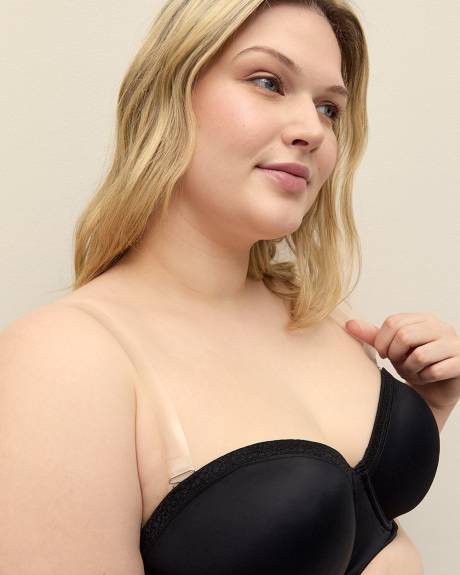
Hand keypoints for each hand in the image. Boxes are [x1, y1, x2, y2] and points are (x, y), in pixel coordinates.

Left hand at [344, 312, 459, 411]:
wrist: (433, 391)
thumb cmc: (413, 365)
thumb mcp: (391, 348)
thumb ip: (373, 336)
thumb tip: (349, 324)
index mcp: (424, 319)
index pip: (393, 322)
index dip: (382, 341)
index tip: (384, 354)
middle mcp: (441, 327)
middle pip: (404, 335)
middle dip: (396, 355)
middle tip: (399, 363)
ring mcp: (454, 344)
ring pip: (419, 354)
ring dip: (410, 369)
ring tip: (414, 371)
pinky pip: (435, 371)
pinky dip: (425, 378)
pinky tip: (427, 378)